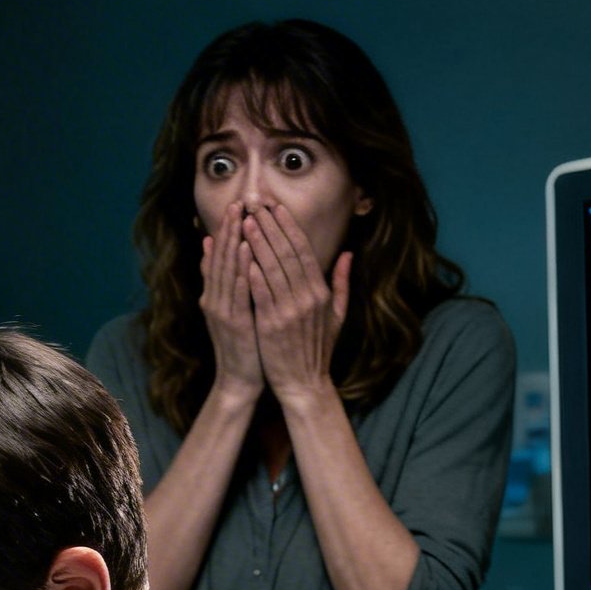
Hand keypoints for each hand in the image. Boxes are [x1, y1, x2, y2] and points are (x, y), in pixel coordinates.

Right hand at [198, 202, 264, 399]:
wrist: (240, 380)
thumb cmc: (244, 345)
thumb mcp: (230, 310)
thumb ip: (221, 280)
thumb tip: (212, 248)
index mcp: (215, 295)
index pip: (219, 256)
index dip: (227, 230)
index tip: (237, 206)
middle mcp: (214, 299)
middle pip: (220, 257)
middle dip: (229, 228)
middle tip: (238, 202)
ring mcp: (222, 310)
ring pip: (226, 269)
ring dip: (233, 241)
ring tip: (241, 217)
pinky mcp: (233, 322)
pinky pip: (237, 289)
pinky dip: (240, 267)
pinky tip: (246, 249)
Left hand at [245, 202, 350, 405]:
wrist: (304, 385)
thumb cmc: (317, 350)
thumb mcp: (336, 315)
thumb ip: (341, 283)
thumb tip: (347, 253)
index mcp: (320, 292)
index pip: (303, 250)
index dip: (288, 227)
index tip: (275, 207)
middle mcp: (307, 298)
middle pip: (287, 253)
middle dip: (271, 226)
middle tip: (256, 204)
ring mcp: (289, 311)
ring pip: (273, 269)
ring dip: (259, 243)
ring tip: (246, 221)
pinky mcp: (272, 325)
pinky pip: (262, 293)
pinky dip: (253, 273)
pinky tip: (243, 255)